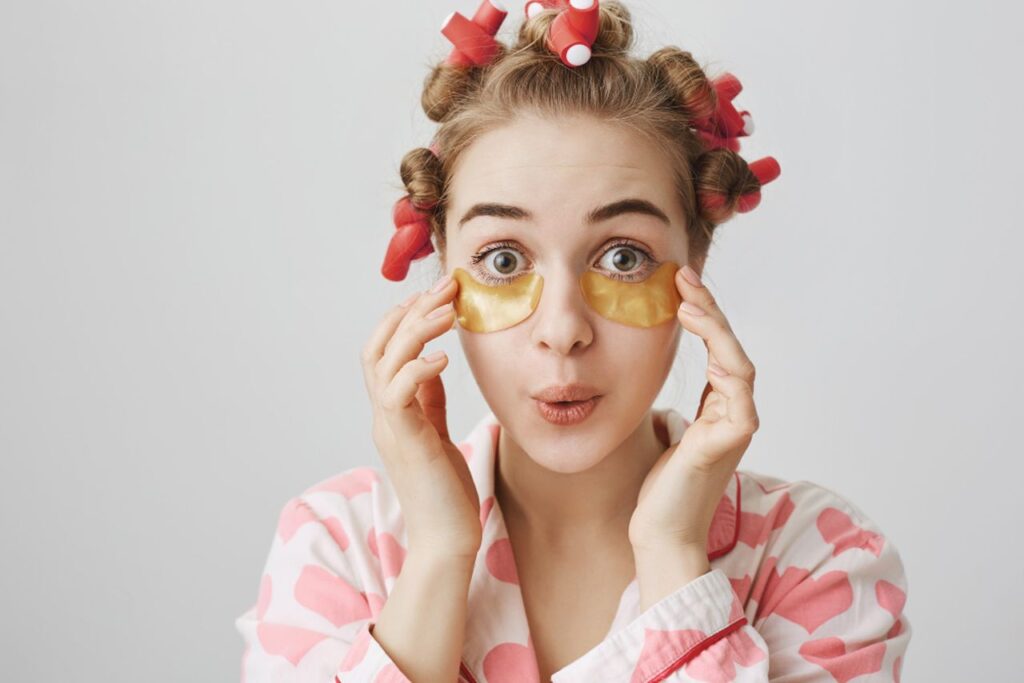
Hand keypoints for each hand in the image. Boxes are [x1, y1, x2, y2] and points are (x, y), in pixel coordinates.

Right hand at [361, 273, 482, 558]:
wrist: (446, 538)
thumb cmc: (445, 490)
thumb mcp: (437, 432)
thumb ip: (429, 399)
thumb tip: (433, 362)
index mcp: (391, 411)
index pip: (383, 351)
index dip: (403, 319)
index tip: (434, 295)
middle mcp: (384, 416)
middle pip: (379, 348)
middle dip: (410, 312)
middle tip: (446, 287)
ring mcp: (390, 428)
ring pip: (385, 364)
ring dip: (415, 331)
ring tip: (447, 310)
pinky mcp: (407, 442)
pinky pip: (398, 396)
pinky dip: (417, 369)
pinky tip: (443, 358)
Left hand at [628, 264, 758, 552]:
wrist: (660, 533)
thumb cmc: (658, 490)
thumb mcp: (661, 432)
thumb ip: (671, 405)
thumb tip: (645, 372)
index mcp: (718, 409)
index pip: (716, 349)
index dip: (701, 314)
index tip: (677, 284)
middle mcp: (734, 413)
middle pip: (730, 347)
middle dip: (708, 308)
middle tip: (683, 276)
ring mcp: (736, 426)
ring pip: (739, 362)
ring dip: (714, 325)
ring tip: (686, 299)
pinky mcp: (731, 439)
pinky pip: (738, 391)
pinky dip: (723, 358)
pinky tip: (697, 333)